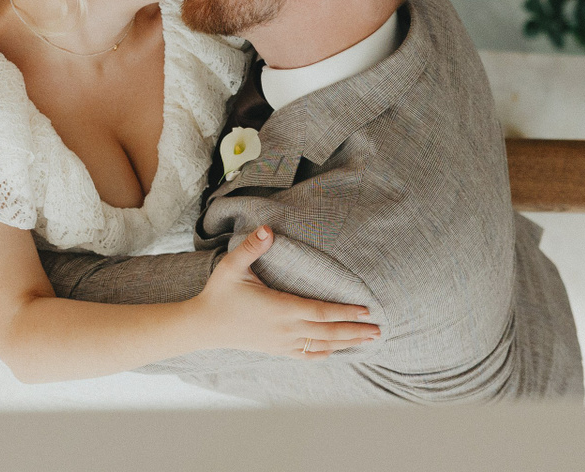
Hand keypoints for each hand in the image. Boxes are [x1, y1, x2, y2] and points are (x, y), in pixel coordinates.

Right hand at [190, 227, 379, 359]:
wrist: (204, 325)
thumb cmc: (219, 293)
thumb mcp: (232, 266)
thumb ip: (252, 247)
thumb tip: (268, 229)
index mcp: (280, 308)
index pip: (321, 312)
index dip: (346, 312)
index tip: (367, 310)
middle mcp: (285, 329)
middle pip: (328, 333)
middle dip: (355, 331)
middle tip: (379, 330)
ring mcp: (282, 343)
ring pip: (321, 346)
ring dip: (347, 343)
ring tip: (368, 340)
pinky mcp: (277, 350)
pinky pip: (307, 355)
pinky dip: (326, 353)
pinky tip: (337, 351)